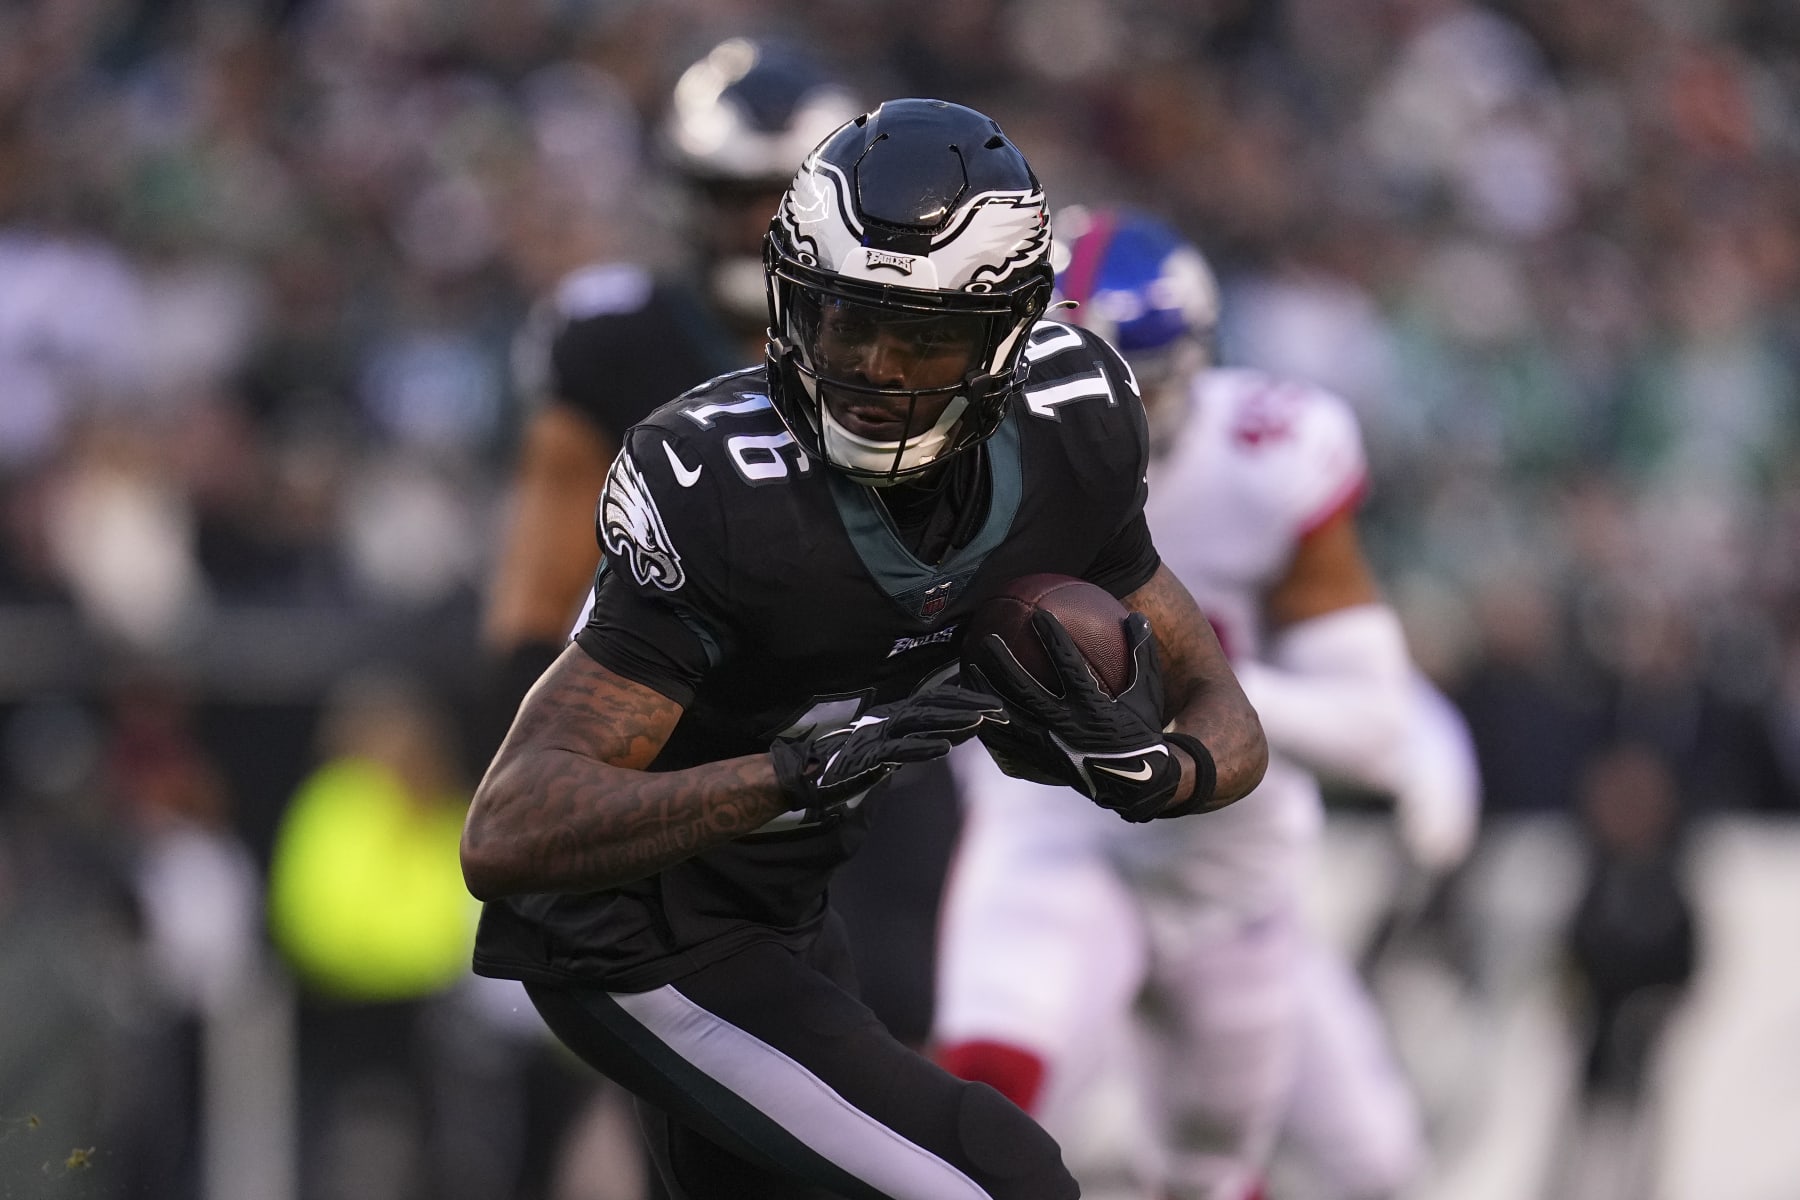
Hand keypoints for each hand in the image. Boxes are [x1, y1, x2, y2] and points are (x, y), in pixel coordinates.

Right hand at [771, 684, 1003, 821]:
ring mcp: (879, 737)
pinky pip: (899, 751)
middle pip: (934, 707)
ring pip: (921, 724)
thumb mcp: (891, 746)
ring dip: (952, 721)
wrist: (808, 774)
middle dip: (969, 707)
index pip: (937, 702)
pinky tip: (944, 748)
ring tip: (980, 721)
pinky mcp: (868, 757)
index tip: (998, 705)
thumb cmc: (850, 761)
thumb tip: (957, 730)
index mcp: (897, 717)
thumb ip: (920, 736)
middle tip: (1001, 710)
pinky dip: (922, 748)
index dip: (967, 701)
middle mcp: (890, 721)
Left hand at [965, 611, 1195, 820]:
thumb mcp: (1147, 694)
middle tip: (987, 640)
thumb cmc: (1142, 731)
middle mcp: (1067, 726)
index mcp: (1093, 707)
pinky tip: (973, 709)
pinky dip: (988, 725)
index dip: (1053, 638)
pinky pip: (1007, 742)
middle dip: (1004, 664)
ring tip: (968, 671)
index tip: (1039, 615)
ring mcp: (1050, 745)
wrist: (1136, 784)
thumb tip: (1140, 616)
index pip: (1068, 665)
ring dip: (987, 693)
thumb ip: (1142, 654)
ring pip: (1008, 717)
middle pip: (1025, 690)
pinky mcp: (1040, 760)